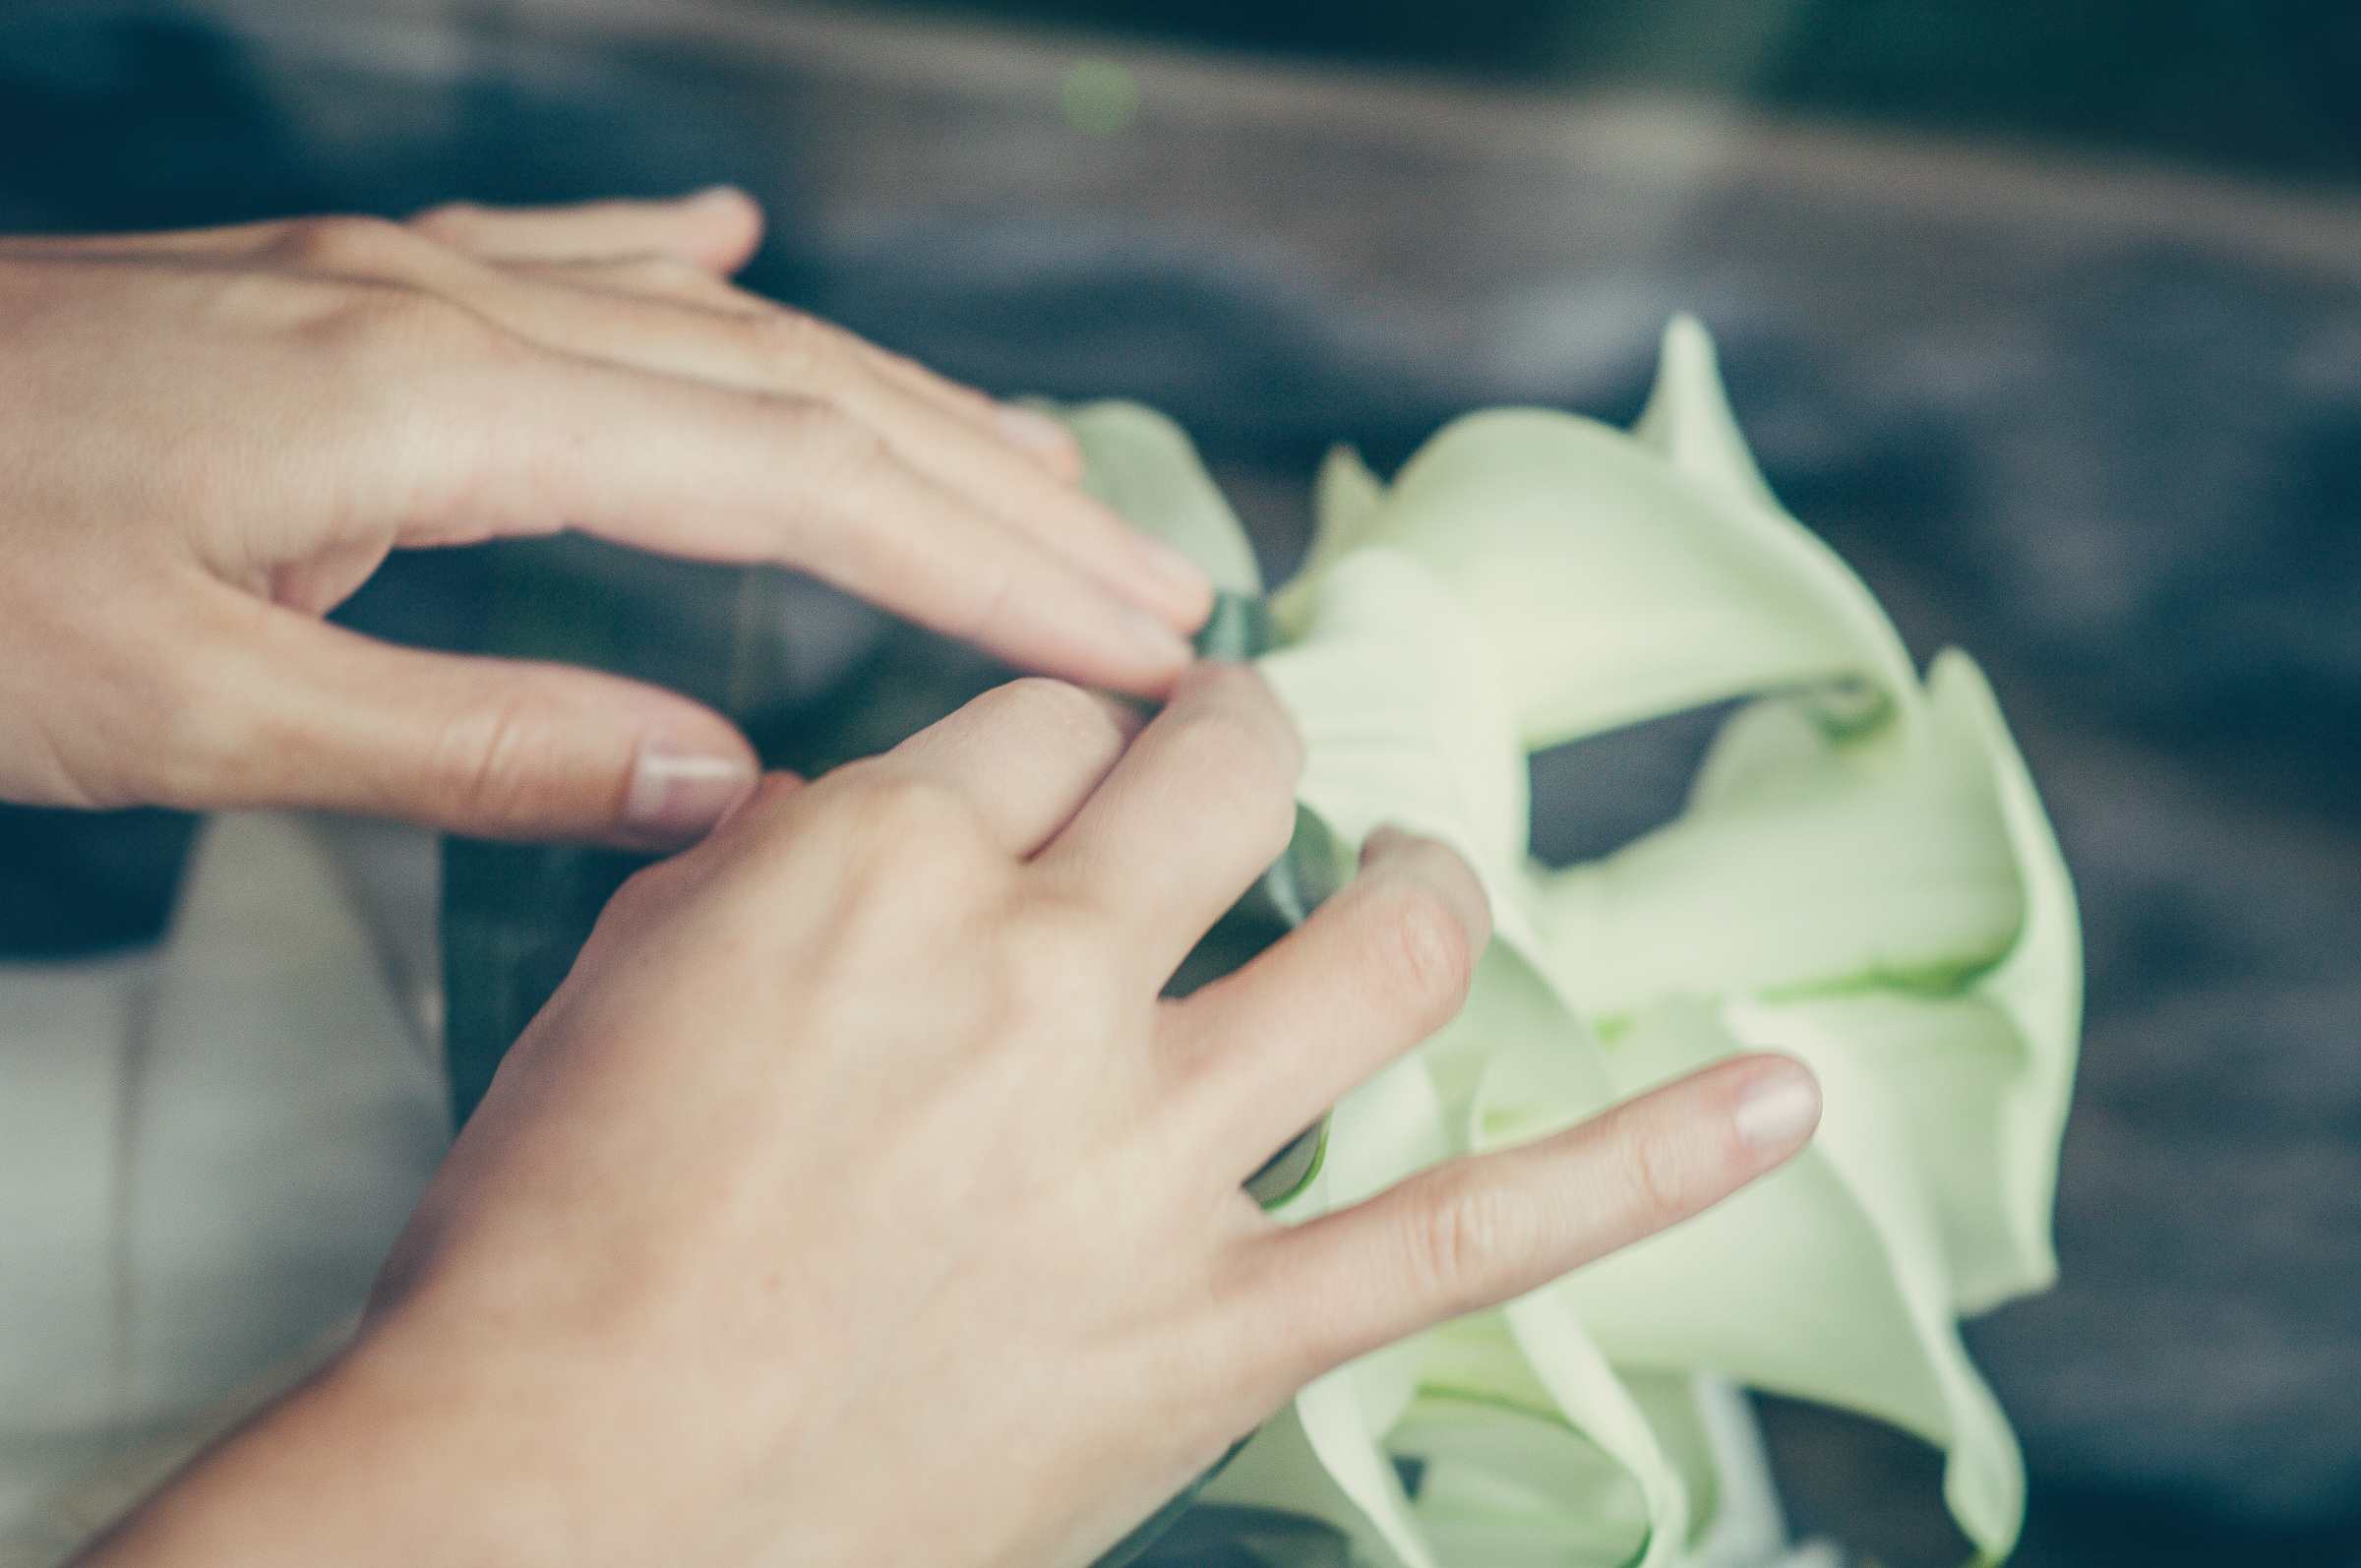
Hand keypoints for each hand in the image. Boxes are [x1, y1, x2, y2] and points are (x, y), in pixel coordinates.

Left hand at [0, 191, 1210, 845]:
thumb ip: (471, 741)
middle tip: (1158, 576)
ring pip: (714, 333)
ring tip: (1038, 467)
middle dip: (1002, 487)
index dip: (985, 559)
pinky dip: (687, 279)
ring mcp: (390, 284)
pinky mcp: (329, 296)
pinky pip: (562, 267)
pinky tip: (742, 256)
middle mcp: (448, 311)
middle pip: (803, 388)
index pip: (796, 477)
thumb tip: (717, 781)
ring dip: (898, 399)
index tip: (1130, 637)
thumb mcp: (182, 709)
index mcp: (436, 405)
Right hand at [79, 668, 1819, 1567]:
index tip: (1049, 791)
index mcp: (886, 866)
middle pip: (1227, 770)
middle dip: (1240, 743)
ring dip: (1421, 885)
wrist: (547, 1508)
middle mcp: (1045, 975)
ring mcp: (1151, 1152)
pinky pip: (1469, 1234)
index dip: (1051, 746)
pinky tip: (1773, 1097)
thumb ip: (795, 863)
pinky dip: (1643, 1164)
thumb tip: (905, 804)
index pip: (1039, 717)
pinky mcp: (1215, 1330)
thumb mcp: (635, 981)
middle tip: (1234, 772)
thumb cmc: (546, 1250)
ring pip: (1385, 945)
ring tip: (1414, 881)